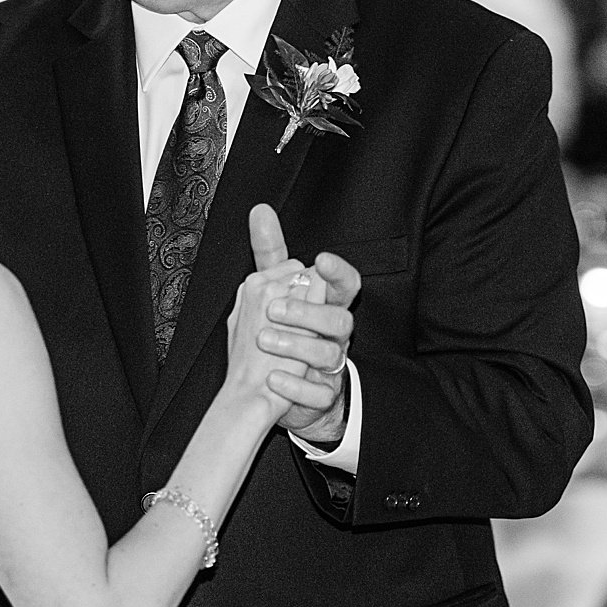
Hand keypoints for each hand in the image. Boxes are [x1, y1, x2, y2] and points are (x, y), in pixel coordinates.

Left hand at [245, 205, 359, 444]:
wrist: (279, 388)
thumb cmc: (284, 331)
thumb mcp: (275, 291)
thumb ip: (271, 254)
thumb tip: (260, 210)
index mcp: (326, 305)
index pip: (346, 284)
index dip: (337, 273)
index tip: (320, 261)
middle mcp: (333, 334)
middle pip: (341, 319)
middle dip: (309, 312)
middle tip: (274, 309)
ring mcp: (330, 366)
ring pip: (331, 354)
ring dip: (297, 345)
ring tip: (264, 339)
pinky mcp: (321, 396)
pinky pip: (319, 394)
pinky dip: (296, 385)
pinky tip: (273, 376)